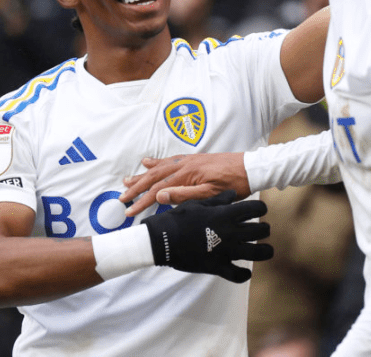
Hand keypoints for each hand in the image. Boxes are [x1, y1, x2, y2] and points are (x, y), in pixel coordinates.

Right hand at [121, 153, 248, 216]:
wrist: (249, 168)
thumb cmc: (233, 184)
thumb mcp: (210, 195)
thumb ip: (184, 195)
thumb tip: (159, 195)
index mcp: (186, 175)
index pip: (157, 190)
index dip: (141, 201)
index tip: (129, 211)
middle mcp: (183, 165)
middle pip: (153, 177)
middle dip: (136, 188)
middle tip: (121, 198)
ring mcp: (187, 161)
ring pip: (158, 168)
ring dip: (142, 175)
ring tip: (127, 180)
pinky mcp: (193, 159)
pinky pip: (169, 160)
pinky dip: (156, 162)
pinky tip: (147, 162)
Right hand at [143, 190, 271, 282]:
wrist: (162, 240)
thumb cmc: (179, 218)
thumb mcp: (198, 204)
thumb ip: (218, 200)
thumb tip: (233, 194)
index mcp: (226, 214)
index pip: (255, 209)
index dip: (260, 209)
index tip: (259, 211)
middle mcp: (230, 232)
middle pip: (260, 230)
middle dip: (264, 229)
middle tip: (263, 229)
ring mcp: (226, 251)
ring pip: (256, 253)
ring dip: (264, 251)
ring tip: (265, 250)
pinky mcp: (218, 267)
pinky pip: (237, 275)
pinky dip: (243, 275)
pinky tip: (245, 272)